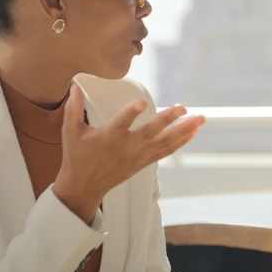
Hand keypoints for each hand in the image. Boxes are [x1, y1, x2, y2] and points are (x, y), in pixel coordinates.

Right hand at [53, 84, 203, 221]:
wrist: (84, 186)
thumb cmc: (77, 156)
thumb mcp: (71, 132)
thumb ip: (73, 108)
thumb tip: (74, 86)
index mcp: (108, 138)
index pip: (121, 124)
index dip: (130, 113)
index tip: (141, 103)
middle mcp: (126, 147)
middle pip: (151, 132)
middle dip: (168, 119)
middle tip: (183, 106)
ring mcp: (138, 155)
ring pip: (165, 142)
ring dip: (184, 130)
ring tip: (201, 119)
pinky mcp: (144, 162)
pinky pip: (166, 151)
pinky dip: (180, 142)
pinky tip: (193, 132)